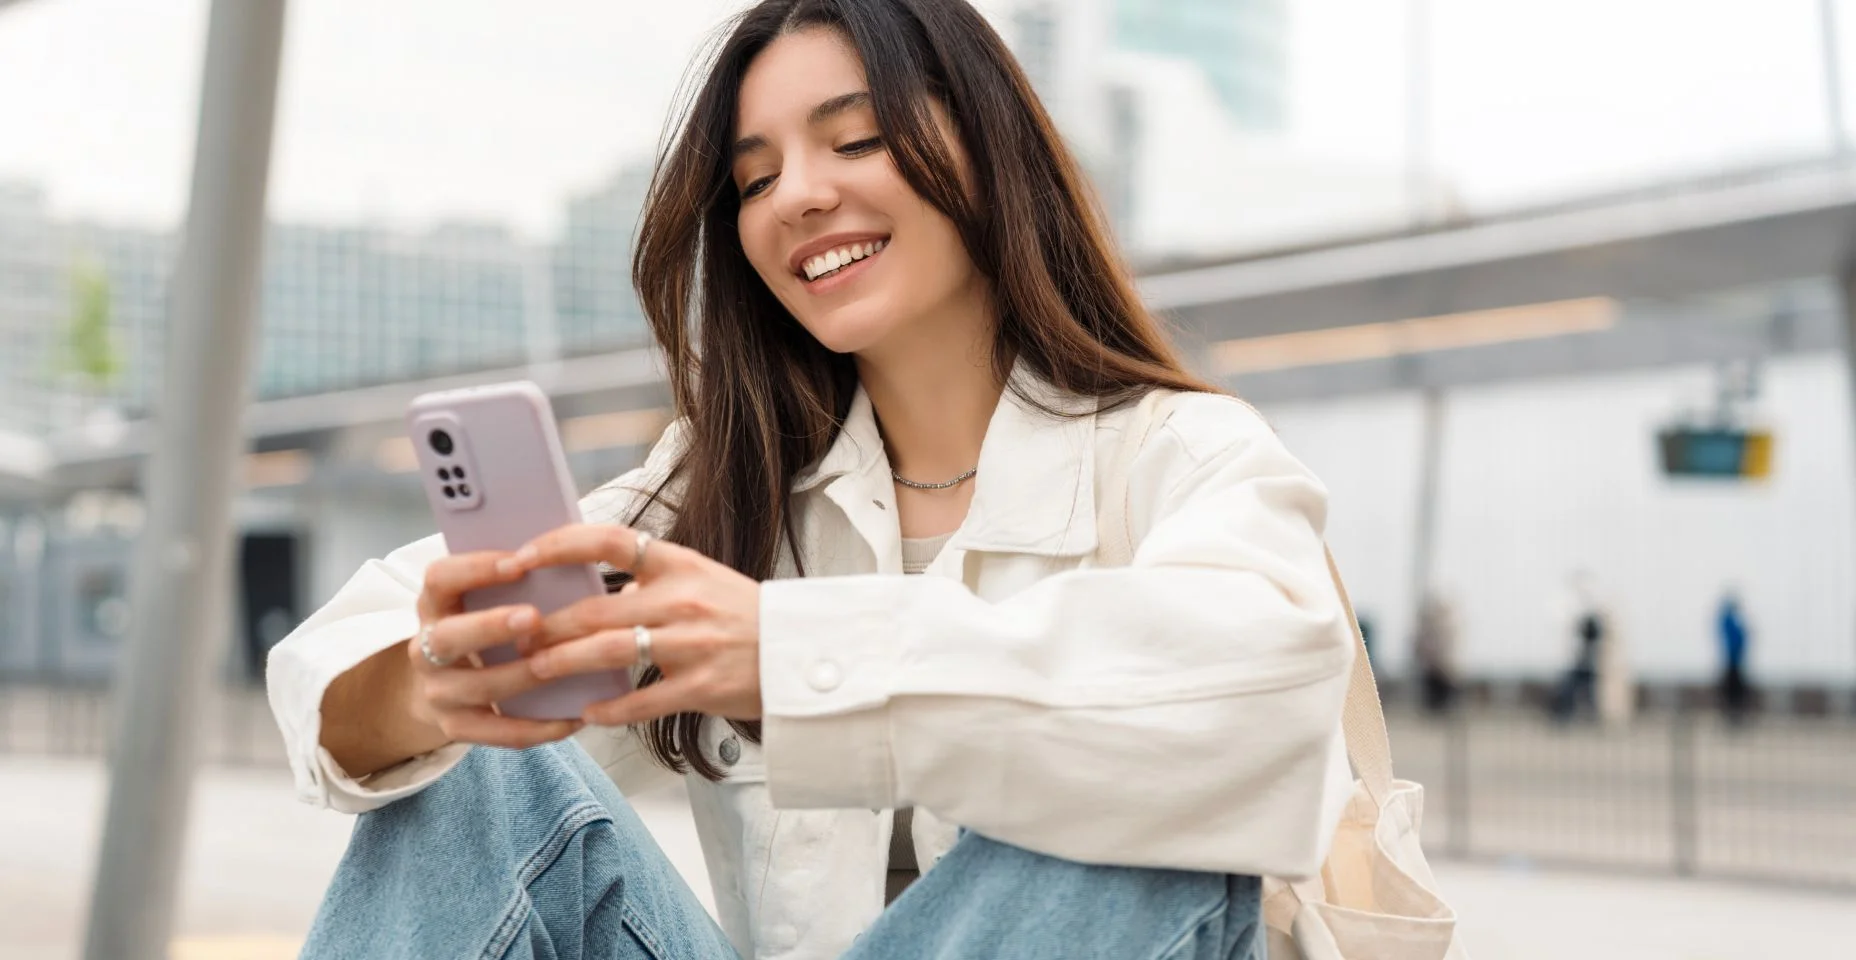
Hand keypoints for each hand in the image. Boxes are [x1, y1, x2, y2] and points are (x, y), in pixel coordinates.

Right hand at [407, 550, 585, 748]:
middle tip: (533, 617)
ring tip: (565, 666)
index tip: (519, 562)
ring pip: (479, 687)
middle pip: (447, 638)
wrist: (443, 685)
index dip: (475, 569)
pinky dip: (538, 727)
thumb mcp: (479, 600)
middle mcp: (426, 649)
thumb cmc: (480, 626)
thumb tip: (572, 555)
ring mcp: (439, 692)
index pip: (439, 578)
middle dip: (490, 627)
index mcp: (434, 605)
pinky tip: (574, 719)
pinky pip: (498, 733)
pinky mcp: (457, 728)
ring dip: (523, 676)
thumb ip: (512, 582)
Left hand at [511, 525, 763, 726]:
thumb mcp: (703, 580)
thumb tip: (599, 587)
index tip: (521, 557)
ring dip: (564, 663)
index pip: (610, 541)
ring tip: (535, 671)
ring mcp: (694, 645)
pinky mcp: (703, 687)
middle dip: (546, 625)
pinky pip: (643, 702)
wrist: (803, 653)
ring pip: (610, 652)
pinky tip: (588, 714)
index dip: (558, 545)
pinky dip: (610, 710)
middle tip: (513, 635)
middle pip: (596, 609)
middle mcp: (684, 600)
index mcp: (681, 565)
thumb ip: (653, 580)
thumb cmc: (746, 617)